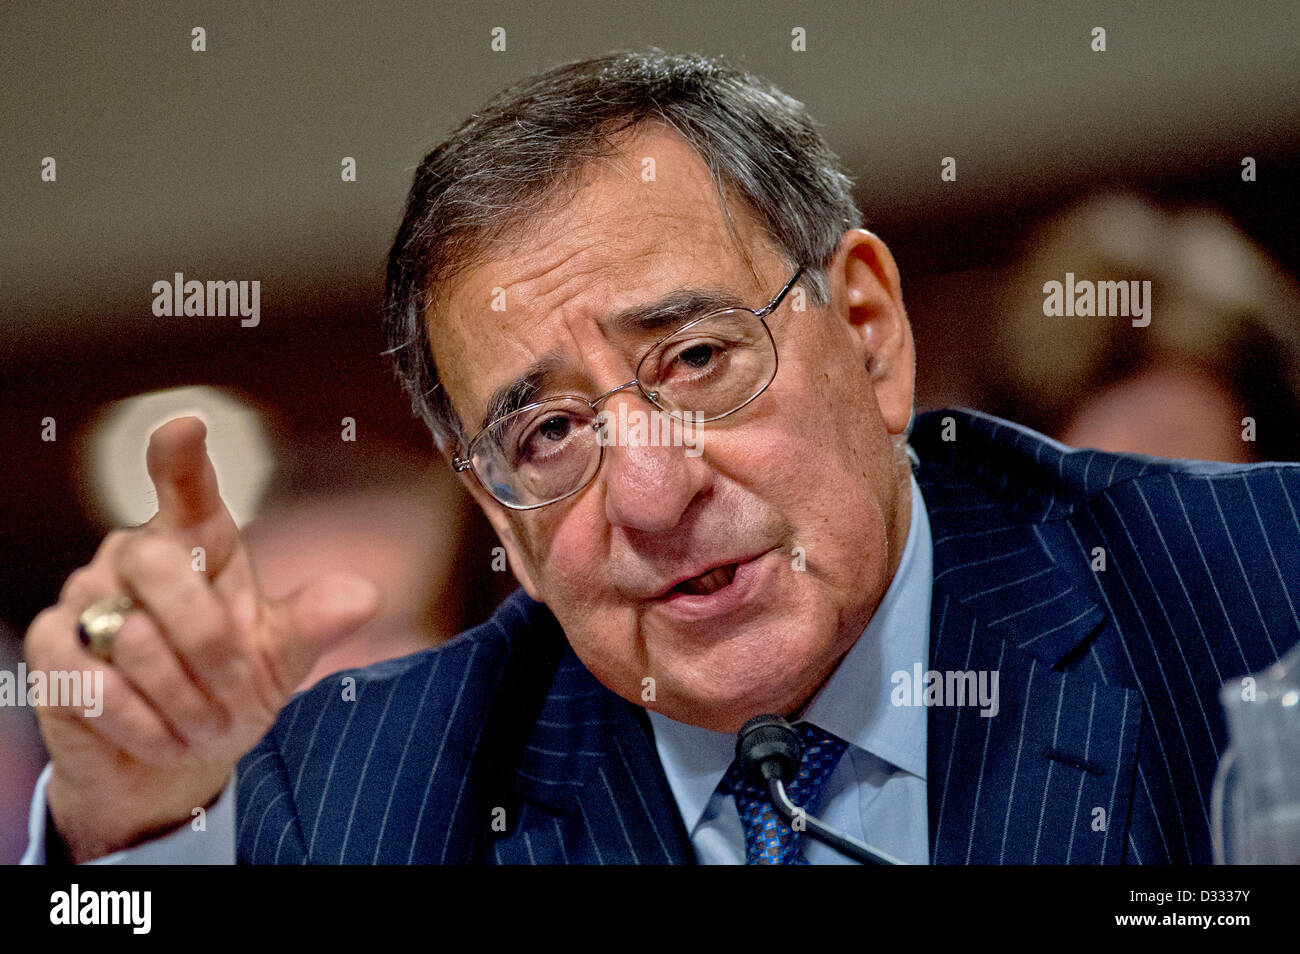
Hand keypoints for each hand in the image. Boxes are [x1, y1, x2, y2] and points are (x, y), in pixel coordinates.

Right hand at [24, 417, 378, 861]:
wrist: (173, 760)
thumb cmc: (228, 691)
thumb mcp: (281, 658)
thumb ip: (313, 622)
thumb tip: (364, 595)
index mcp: (200, 543)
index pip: (186, 488)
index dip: (180, 456)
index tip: (185, 426)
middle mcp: (137, 555)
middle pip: (161, 564)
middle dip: (208, 643)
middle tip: (233, 692)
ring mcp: (87, 596)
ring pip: (132, 634)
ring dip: (181, 696)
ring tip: (199, 720)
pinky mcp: (52, 648)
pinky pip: (91, 679)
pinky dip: (138, 721)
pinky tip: (160, 736)